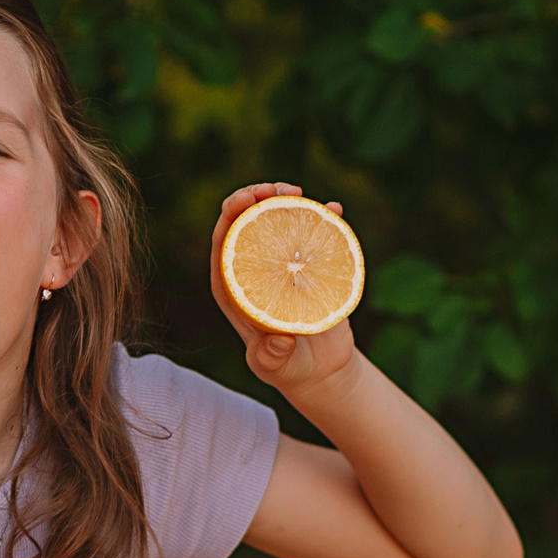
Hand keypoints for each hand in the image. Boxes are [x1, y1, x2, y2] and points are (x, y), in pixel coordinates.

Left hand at [207, 182, 361, 399]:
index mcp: (233, 286)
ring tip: (300, 192)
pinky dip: (324, 216)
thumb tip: (281, 340)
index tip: (245, 199)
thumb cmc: (288, 368)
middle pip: (246, 222)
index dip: (229, 215)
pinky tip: (335, 207)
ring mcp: (283, 263)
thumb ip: (272, 357)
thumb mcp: (276, 367)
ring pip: (277, 219)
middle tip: (276, 190)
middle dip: (256, 196)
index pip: (222, 243)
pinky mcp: (311, 263)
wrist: (320, 368)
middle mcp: (253, 268)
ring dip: (286, 198)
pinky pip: (315, 232)